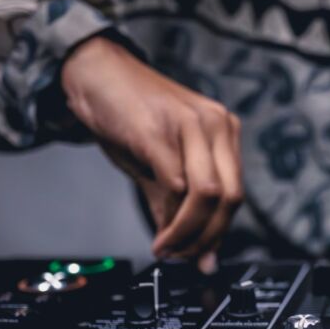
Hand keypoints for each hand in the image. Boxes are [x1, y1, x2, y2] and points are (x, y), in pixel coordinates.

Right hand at [62, 37, 242, 270]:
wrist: (94, 71)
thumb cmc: (128, 114)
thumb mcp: (158, 163)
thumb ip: (175, 204)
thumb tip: (190, 250)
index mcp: (222, 131)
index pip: (235, 193)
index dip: (220, 232)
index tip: (203, 257)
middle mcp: (215, 125)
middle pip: (230, 197)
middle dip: (209, 237)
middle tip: (186, 258)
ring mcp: (190, 125)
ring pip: (208, 195)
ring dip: (189, 232)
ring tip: (169, 249)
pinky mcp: (159, 132)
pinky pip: (176, 185)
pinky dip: (170, 219)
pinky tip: (159, 234)